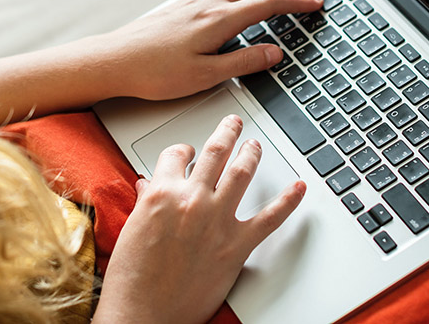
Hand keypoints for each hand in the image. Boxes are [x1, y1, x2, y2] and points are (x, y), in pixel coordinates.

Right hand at [94, 115, 305, 323]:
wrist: (143, 314)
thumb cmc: (132, 279)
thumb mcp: (131, 230)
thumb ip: (145, 203)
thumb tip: (148, 187)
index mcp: (161, 193)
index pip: (176, 155)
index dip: (184, 150)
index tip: (189, 152)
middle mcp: (192, 200)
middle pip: (215, 152)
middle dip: (227, 132)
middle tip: (234, 124)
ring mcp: (217, 220)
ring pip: (242, 172)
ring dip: (252, 154)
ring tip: (256, 145)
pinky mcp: (236, 246)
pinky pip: (269, 218)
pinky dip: (288, 202)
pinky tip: (298, 188)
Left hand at [100, 0, 322, 101]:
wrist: (116, 60)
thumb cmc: (155, 72)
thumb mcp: (204, 77)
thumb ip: (243, 63)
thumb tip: (275, 53)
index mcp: (219, 21)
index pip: (268, 4)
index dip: (297, 2)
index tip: (317, 3)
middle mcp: (210, 2)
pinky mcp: (186, 0)